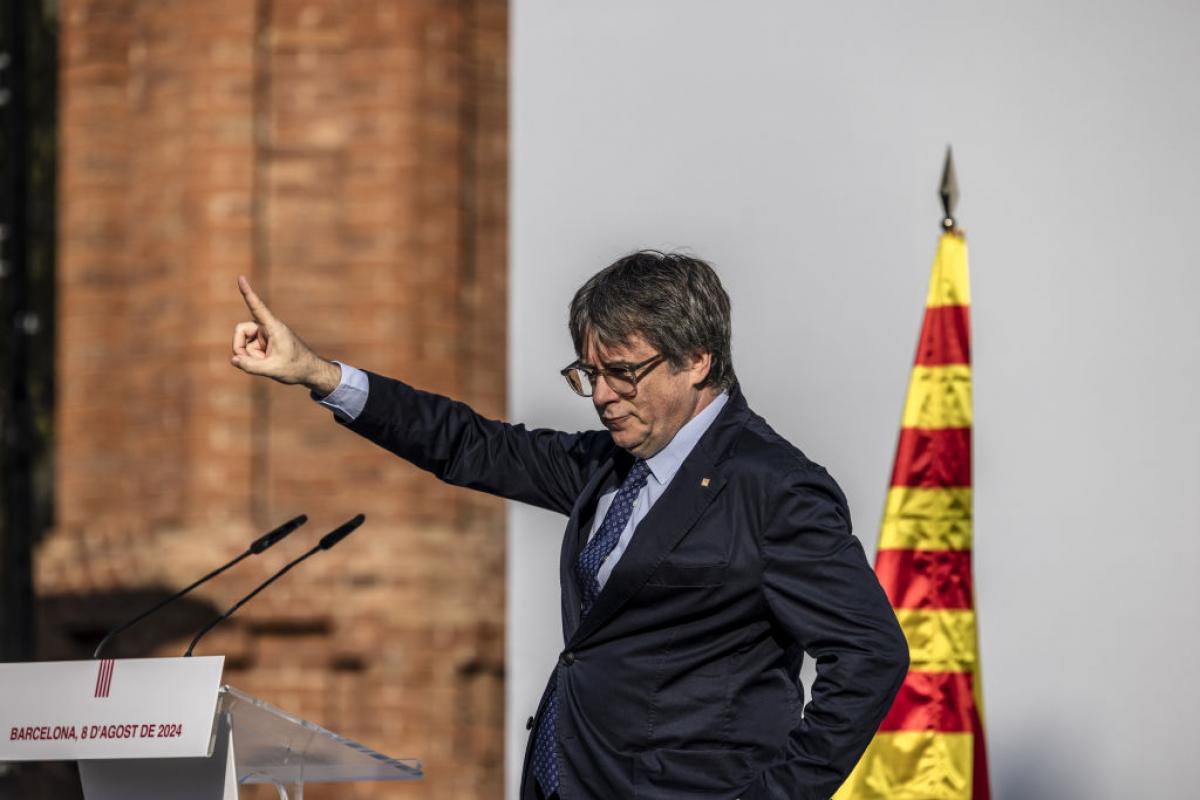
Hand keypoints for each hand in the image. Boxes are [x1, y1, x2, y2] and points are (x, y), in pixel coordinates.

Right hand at [231, 276, 340, 394]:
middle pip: (240, 331)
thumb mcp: (273, 369)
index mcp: (273, 327)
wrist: (309, 371)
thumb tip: (233, 359)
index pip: (257, 307)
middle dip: (239, 348)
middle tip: (247, 362)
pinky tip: (266, 363)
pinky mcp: (263, 342)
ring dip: (249, 356)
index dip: (248, 293)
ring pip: (243, 343)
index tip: (241, 278)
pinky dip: (252, 358)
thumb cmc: (295, 367)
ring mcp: (264, 334)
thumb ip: (251, 366)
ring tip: (266, 363)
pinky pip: (248, 349)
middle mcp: (267, 327)